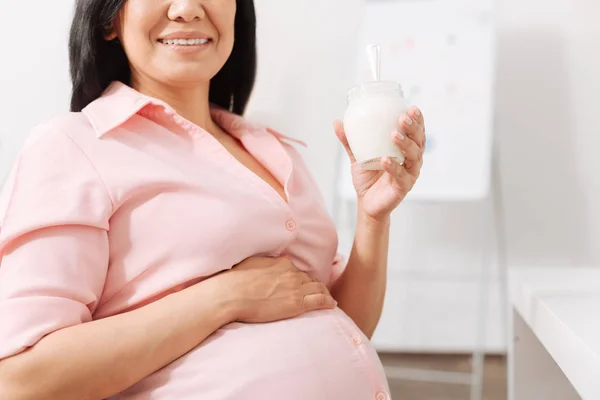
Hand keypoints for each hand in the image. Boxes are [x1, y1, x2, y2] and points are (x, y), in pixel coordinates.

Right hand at [218, 257, 336, 322]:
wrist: (232, 294)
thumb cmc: (235, 281)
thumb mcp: (250, 264)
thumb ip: (262, 264)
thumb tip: (262, 265)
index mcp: (281, 263)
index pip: (297, 270)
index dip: (302, 277)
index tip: (305, 282)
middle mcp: (291, 273)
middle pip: (309, 279)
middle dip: (316, 284)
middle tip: (320, 290)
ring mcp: (296, 288)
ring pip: (317, 288)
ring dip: (324, 292)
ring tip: (328, 298)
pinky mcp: (297, 303)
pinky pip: (319, 301)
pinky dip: (327, 302)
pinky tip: (332, 304)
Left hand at [334, 106, 425, 220]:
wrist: (366, 203)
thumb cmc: (368, 177)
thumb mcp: (358, 156)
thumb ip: (350, 140)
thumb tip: (337, 122)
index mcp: (406, 150)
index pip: (416, 132)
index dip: (417, 120)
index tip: (411, 108)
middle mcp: (412, 161)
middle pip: (419, 142)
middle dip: (413, 128)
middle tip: (402, 118)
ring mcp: (409, 174)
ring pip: (413, 157)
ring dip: (405, 144)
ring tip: (394, 135)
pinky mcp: (403, 187)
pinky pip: (400, 175)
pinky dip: (393, 166)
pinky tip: (385, 159)